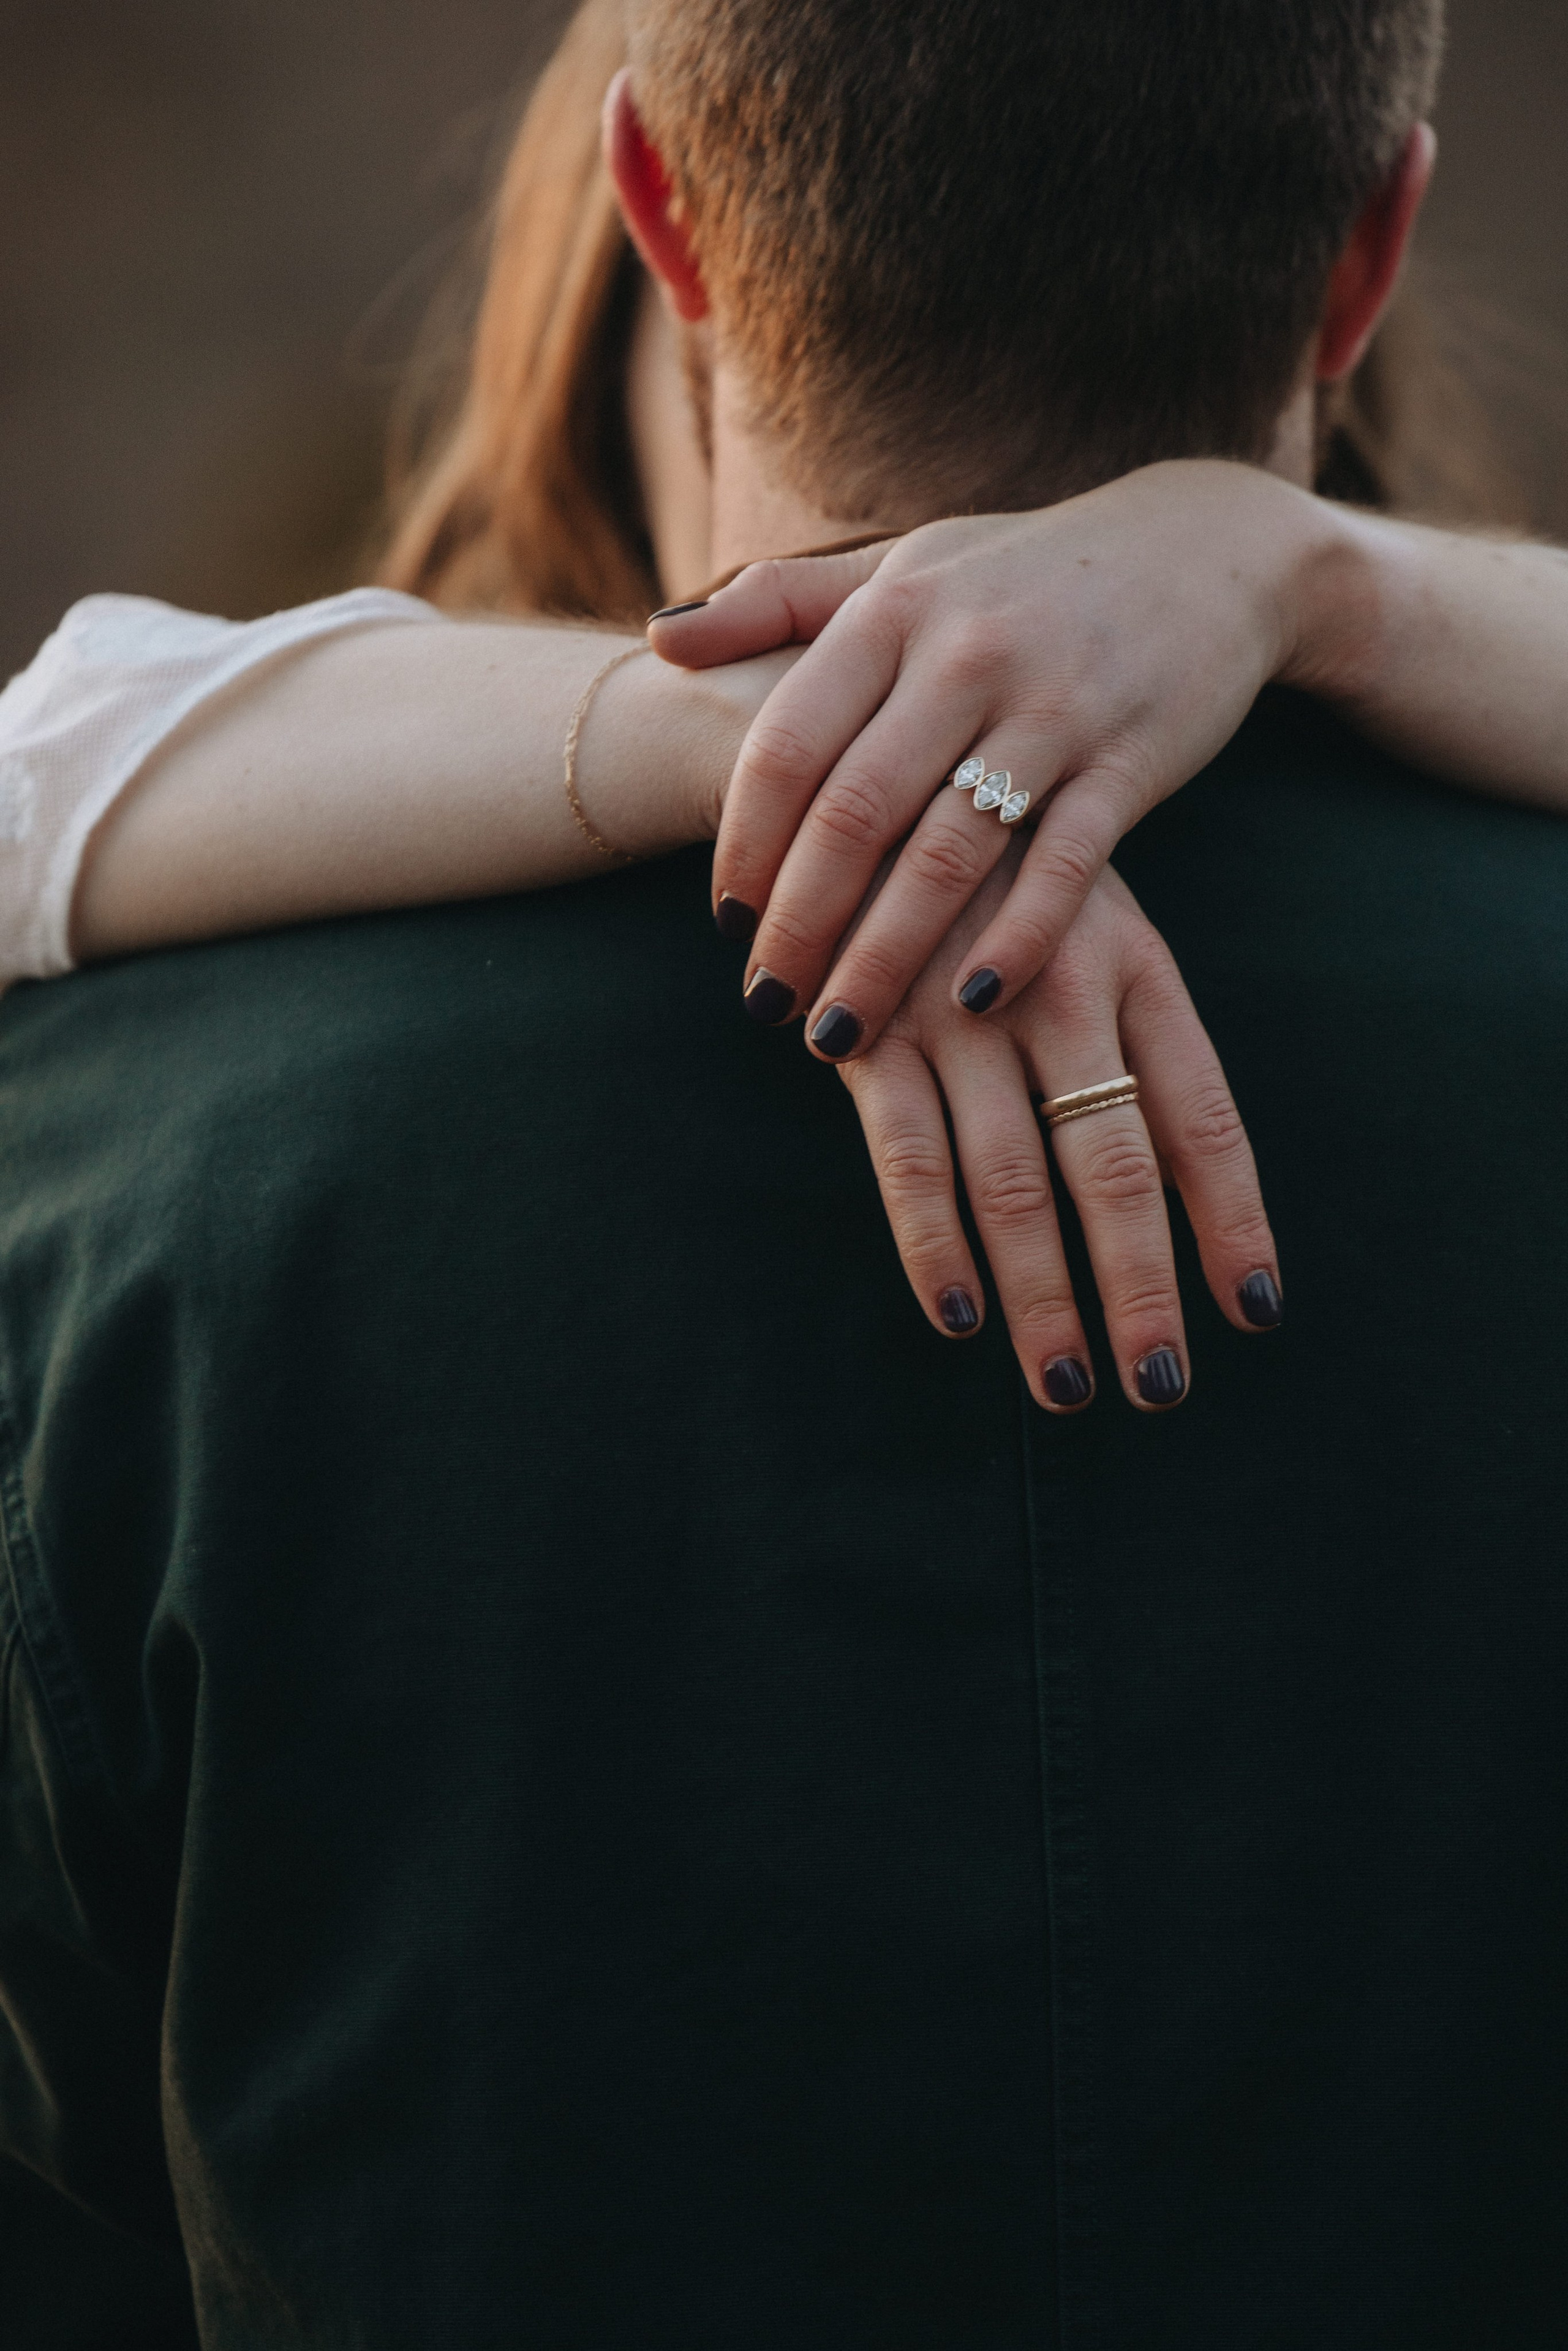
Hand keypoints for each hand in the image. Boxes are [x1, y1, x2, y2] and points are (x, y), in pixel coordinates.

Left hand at [650, 460, 1347, 1058]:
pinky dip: (1016, 940)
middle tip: (764, 1007)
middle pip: (854, 815)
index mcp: (894, 612)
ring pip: (947, 856)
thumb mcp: (903, 568)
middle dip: (799, 925)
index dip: (746, 844)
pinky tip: (971, 1002)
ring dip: (884, 956)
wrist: (1208, 549)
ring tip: (841, 1033)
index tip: (726, 925)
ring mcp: (1053, 709)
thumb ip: (779, 604)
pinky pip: (1062, 869)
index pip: (789, 744)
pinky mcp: (1129, 762)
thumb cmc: (1024, 572)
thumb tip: (658, 640)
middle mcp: (965, 656)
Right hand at [837, 854, 1280, 1409]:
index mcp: (1134, 964)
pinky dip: (933, 1246)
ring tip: (1069, 1387)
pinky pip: (909, 1159)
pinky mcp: (868, 1029)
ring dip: (1043, 1296)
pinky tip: (961, 1317)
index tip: (1255, 1311)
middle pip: (1113, 1165)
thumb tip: (1183, 1189)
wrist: (856, 773)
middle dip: (1141, 1288)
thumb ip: (1131, 1034)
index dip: (1232, 1219)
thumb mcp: (1090, 923)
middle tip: (1160, 1388)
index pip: (1202, 1115)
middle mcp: (1055, 989)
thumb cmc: (995, 878)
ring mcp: (957, 1010)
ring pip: (1013, 1183)